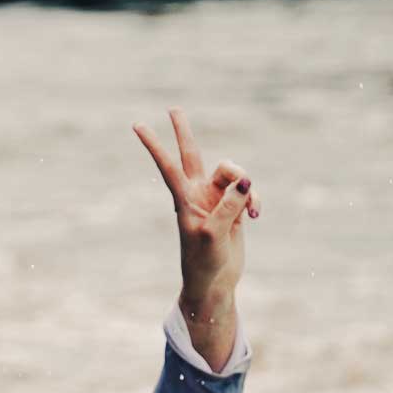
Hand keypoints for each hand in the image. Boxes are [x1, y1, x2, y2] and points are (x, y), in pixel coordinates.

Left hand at [133, 108, 255, 368]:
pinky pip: (247, 191)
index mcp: (184, 198)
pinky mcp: (234, 209)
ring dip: (246, 185)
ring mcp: (217, 199)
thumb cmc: (205, 262)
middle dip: (183, 132)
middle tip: (172, 108)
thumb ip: (229, 204)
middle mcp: (199, 194)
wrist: (214, 283)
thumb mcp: (213, 234)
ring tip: (252, 210)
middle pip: (192, 153)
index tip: (136, 125)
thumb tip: (244, 182)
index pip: (168, 165)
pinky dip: (254, 199)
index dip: (154, 144)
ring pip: (234, 174)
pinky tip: (256, 215)